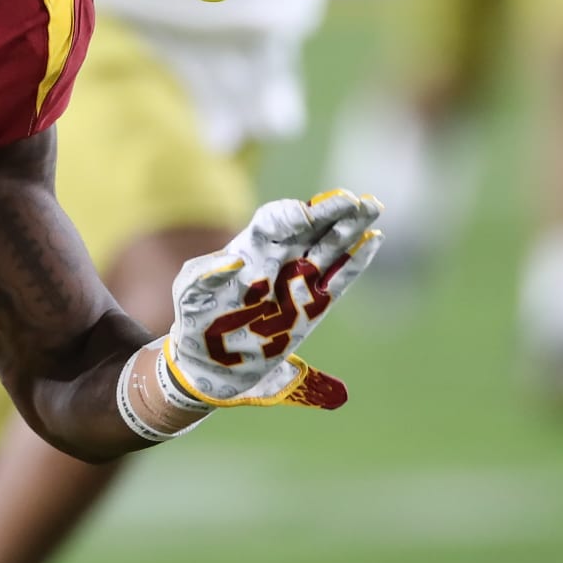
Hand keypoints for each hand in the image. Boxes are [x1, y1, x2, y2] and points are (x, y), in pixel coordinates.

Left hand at [161, 190, 382, 409]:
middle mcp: (277, 258)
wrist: (210, 362)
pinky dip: (355, 261)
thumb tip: (234, 262)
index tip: (304, 215)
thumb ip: (203, 276)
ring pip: (329, 246)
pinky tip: (373, 240)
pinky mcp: (312, 308)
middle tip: (356, 200)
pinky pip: (338, 279)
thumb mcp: (189, 295)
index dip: (289, 215)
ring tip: (372, 207)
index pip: (273, 220)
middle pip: (309, 226)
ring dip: (350, 227)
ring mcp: (297, 281)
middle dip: (331, 210)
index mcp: (248, 248)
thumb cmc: (195, 320)